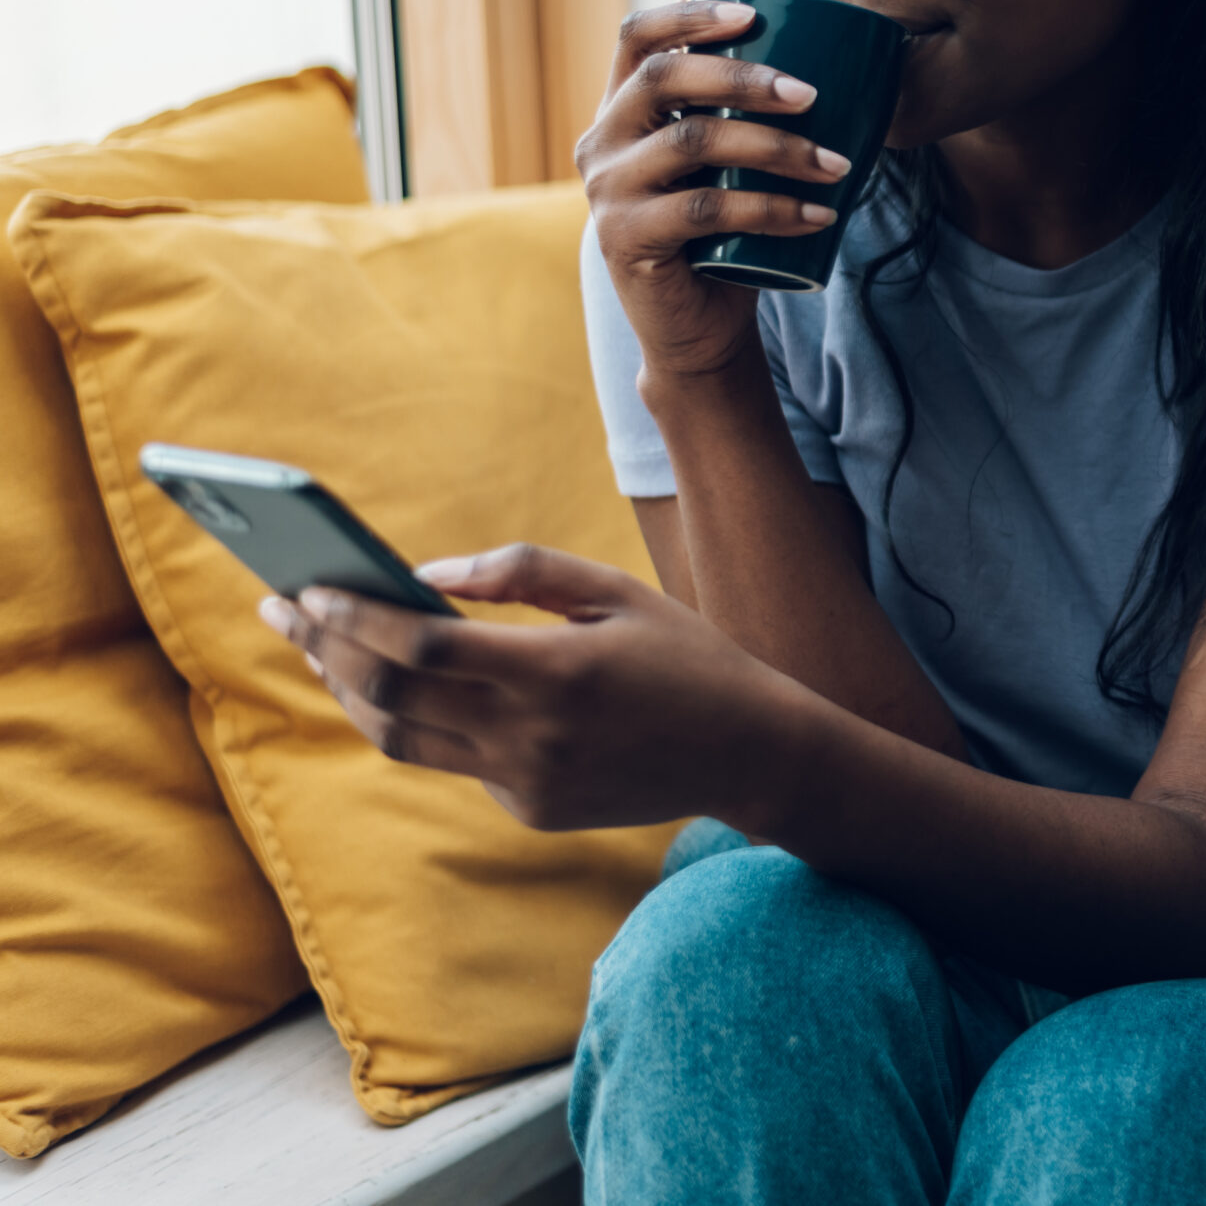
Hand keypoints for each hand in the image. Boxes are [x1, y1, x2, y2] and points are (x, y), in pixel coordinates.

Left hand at [258, 544, 806, 832]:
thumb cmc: (684, 654)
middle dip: (325, 648)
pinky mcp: (529, 809)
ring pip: (401, 740)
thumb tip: (426, 577)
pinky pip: (453, 761)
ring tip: (318, 647)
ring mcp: (527, 783)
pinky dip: (419, 719)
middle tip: (282, 608)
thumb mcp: (615, 590)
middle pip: (392, 697)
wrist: (747, 752)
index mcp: (556, 672)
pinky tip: (402, 685)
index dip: (355, 618)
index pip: (423, 648)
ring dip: (349, 692)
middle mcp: (532, 737)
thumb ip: (522, 572)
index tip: (309, 587)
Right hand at [575, 0, 853, 377]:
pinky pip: (706, 209)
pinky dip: (772, 209)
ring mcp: (607, 192)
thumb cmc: (724, 235)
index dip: (688, 16)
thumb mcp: (730, 164)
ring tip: (837, 165)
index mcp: (622, 110)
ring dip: (776, 148)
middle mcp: (602, 142)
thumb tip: (792, 30)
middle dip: (743, 77)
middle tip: (811, 94)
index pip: (636, 38)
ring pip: (693, 142)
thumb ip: (739, 108)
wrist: (698, 329)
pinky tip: (820, 215)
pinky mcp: (626, 239)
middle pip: (662, 80)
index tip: (752, 14)